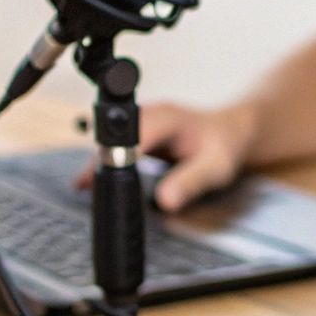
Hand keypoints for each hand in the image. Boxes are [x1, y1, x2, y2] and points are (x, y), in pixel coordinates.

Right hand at [75, 102, 256, 210]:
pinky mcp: (138, 131)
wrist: (231, 133)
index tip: (104, 181)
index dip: (114, 158)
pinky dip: (104, 162)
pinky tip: (91, 181)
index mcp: (166, 119)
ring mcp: (141, 120)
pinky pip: (114, 145)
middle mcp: (150, 114)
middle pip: (111, 137)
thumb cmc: (225, 147)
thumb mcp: (215, 169)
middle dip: (97, 162)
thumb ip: (191, 182)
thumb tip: (165, 201)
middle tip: (85, 189)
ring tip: (84, 187)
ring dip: (97, 163)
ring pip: (108, 141)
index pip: (130, 138)